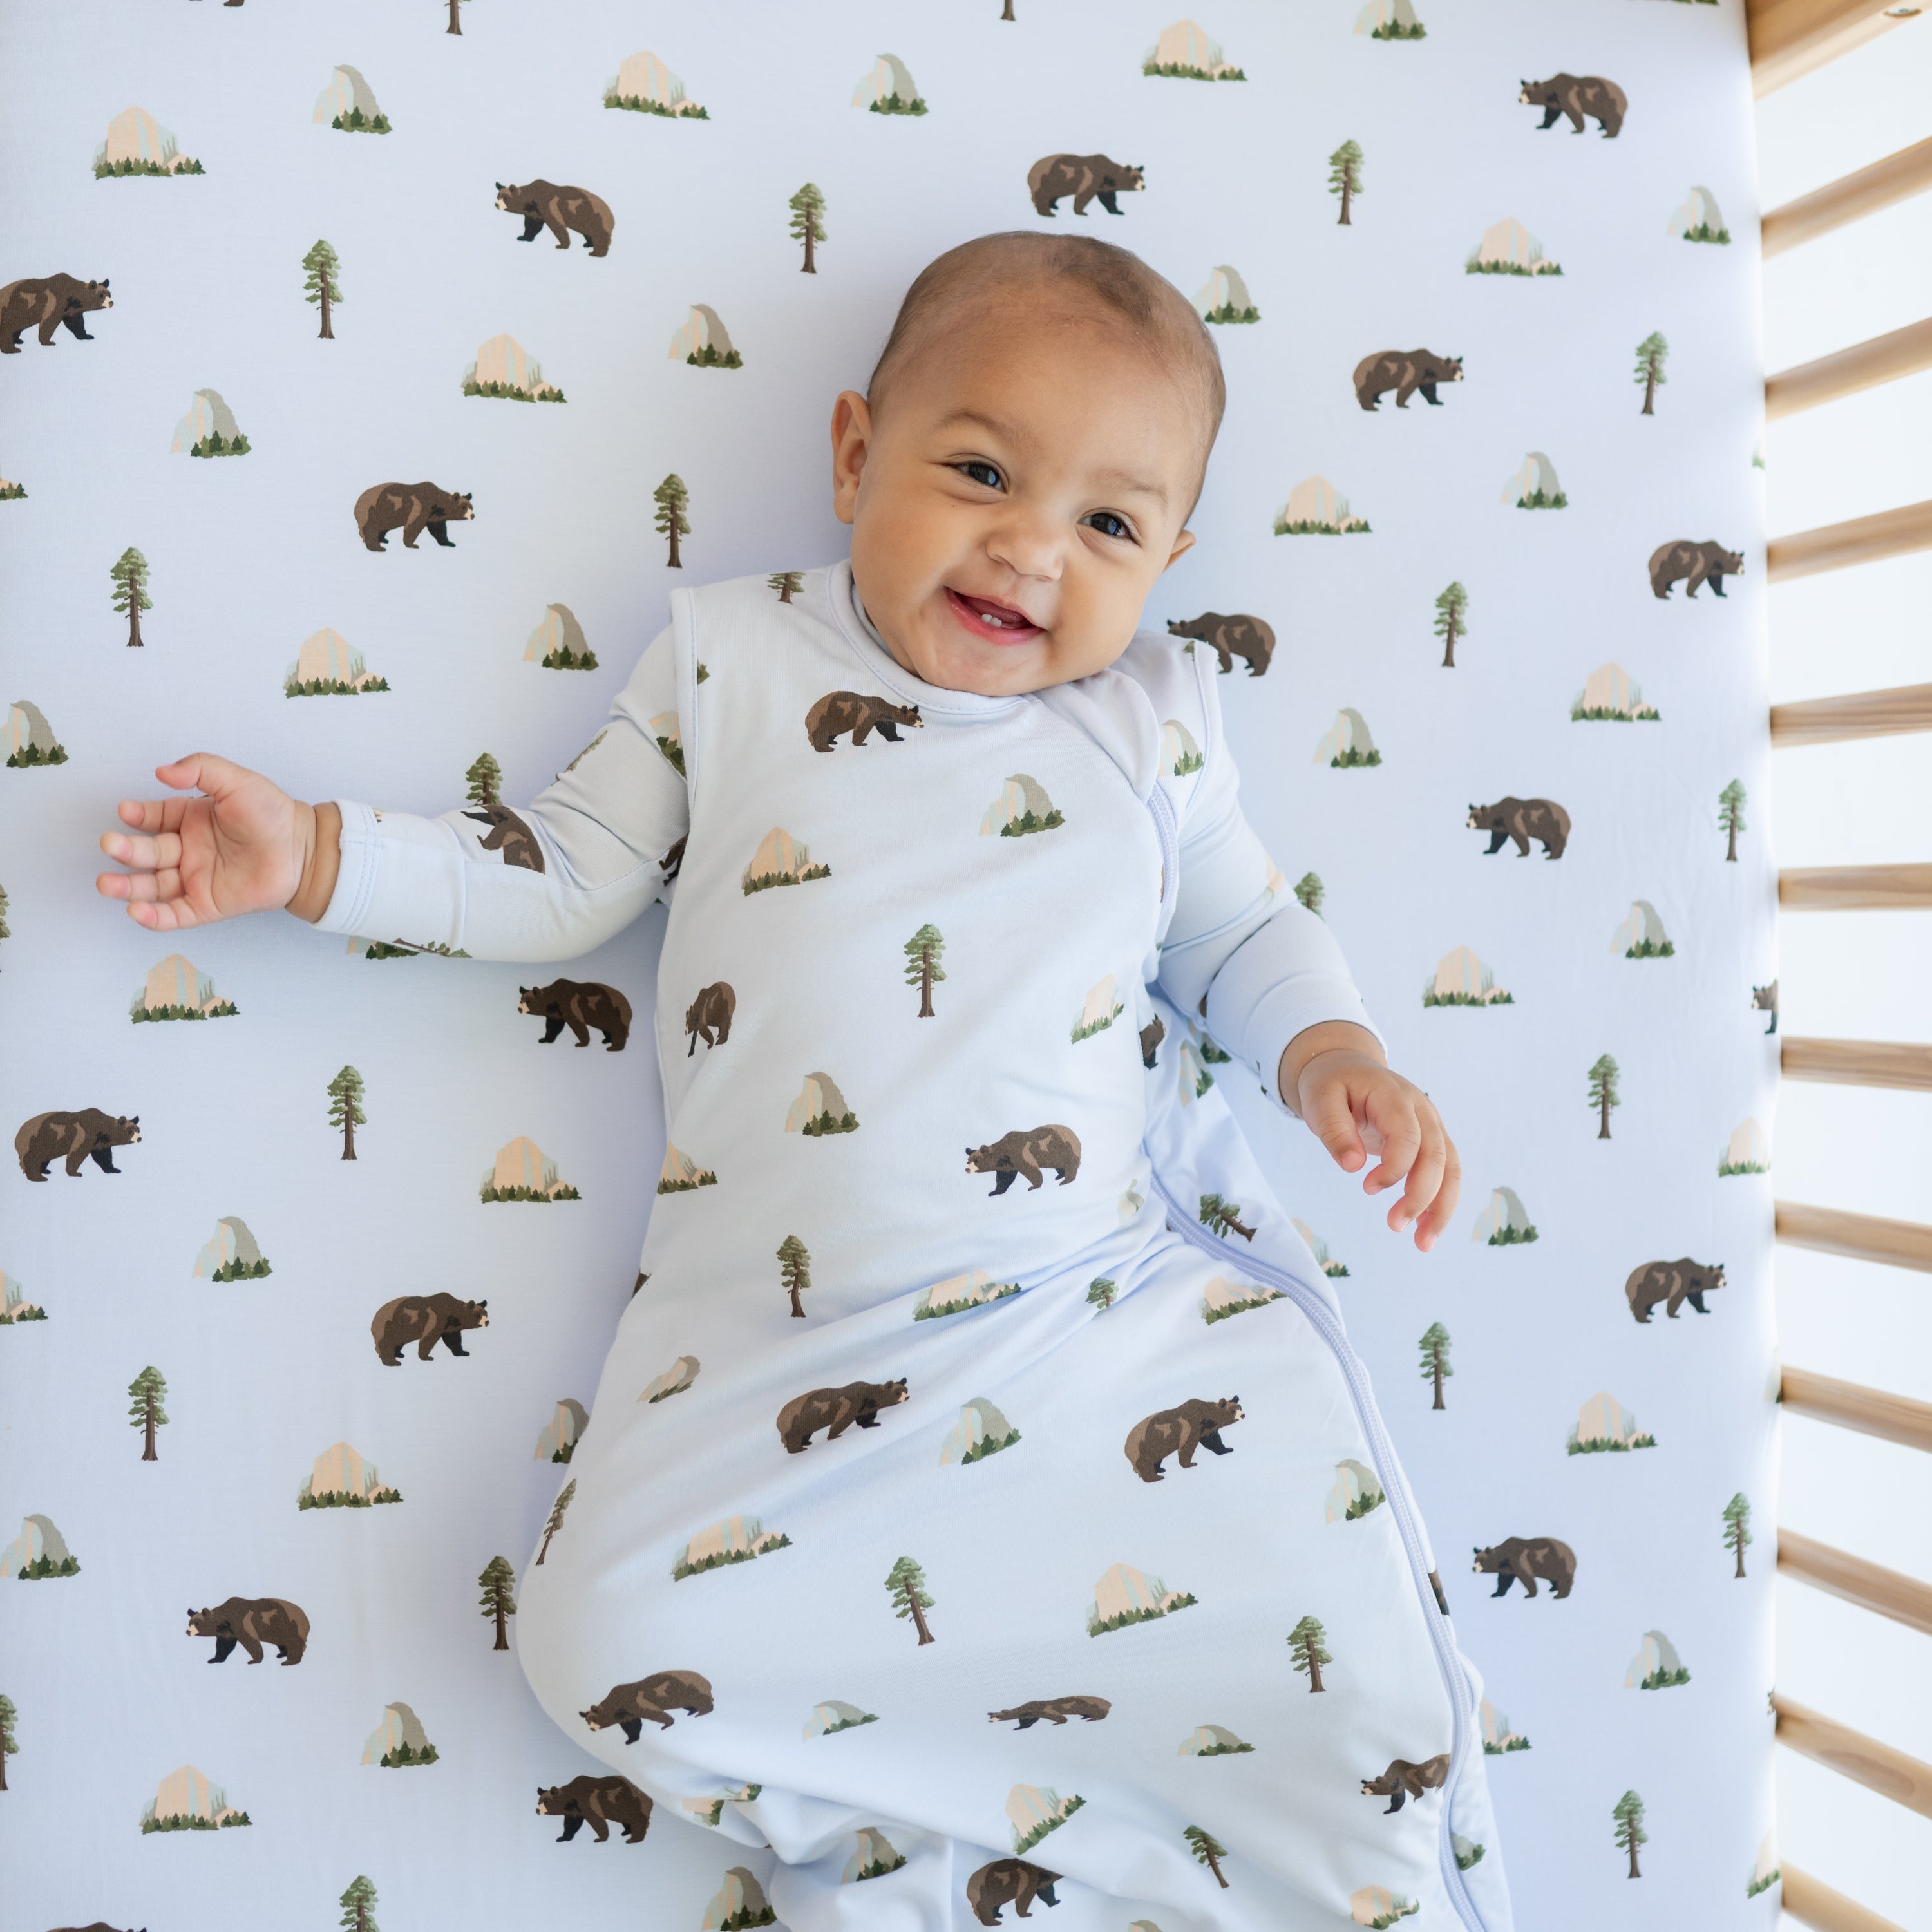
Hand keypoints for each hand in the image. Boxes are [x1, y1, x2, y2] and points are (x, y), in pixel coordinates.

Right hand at [96, 753, 328, 929]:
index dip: (137, 815)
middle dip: (125, 850)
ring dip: (127, 887)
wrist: (303, 850)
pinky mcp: (207, 904)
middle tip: (109, 844)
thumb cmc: (272, 814)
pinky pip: (175, 913)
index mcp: (189, 819)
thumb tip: (162, 771)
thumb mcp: (236, 781)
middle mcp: (187, 849)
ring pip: (153, 885)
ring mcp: (195, 878)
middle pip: (147, 852)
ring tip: (106, 884)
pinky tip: (136, 911)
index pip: (153, 817)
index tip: (126, 812)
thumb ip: (201, 769)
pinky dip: (154, 916)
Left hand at [1278, 1025, 1460, 1251]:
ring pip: (1451, 1169)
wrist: (1347, 1068)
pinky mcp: (1432, 1141)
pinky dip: (1441, 1202)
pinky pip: (1447, 1173)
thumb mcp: (1319, 1100)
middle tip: (1395, 1226)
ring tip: (1423, 1244)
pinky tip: (1426, 1230)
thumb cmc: (1332, 1085)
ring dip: (1441, 1208)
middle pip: (1437, 1156)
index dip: (1394, 1168)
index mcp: (1395, 1097)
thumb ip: (1334, 1130)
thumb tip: (1353, 1166)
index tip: (1366, 1188)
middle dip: (1421, 1196)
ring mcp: (1432, 1125)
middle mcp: (1423, 1111)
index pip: (1409, 1137)